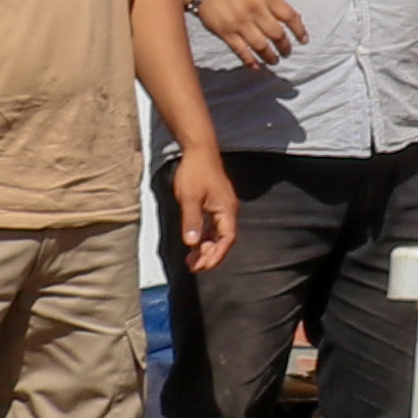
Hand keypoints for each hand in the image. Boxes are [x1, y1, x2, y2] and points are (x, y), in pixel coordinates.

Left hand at [171, 148, 238, 274]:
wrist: (199, 150)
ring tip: (190, 260)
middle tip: (192, 267)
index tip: (202, 266)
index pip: (227, 238)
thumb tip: (191, 243)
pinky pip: (212, 227)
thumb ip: (192, 221)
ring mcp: (221, 207)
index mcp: (226, 209)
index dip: (216, 255)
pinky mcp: (214, 204)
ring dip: (205, 248)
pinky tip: (192, 244)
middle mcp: (227, 210)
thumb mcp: (189, 198)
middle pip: (223, 239)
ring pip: (217, 234)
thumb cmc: (195, 172)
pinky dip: (203, 238)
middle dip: (209, 255)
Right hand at [192, 0, 305, 66]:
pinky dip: (250, 60)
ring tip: (274, 60)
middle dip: (285, 46)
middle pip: (277, 34)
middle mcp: (255, 11)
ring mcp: (240, 23)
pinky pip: (241, 51)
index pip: (289, 16)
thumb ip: (275, 3)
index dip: (299, 30)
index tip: (304, 40)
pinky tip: (257, 66)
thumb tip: (294, 18)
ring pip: (261, 45)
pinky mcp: (226, 33)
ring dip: (270, 56)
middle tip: (287, 52)